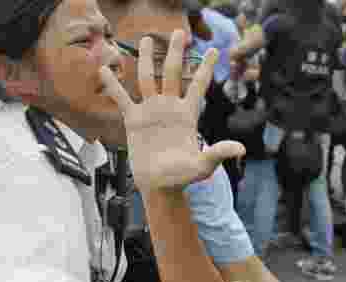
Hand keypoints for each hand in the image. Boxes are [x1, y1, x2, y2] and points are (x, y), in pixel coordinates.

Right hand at [100, 31, 244, 192]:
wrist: (160, 185)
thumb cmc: (183, 176)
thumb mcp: (203, 165)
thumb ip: (219, 153)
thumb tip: (241, 149)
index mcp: (188, 115)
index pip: (198, 85)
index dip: (205, 68)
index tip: (214, 49)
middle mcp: (170, 108)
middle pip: (172, 73)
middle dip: (175, 53)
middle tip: (179, 32)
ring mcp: (151, 112)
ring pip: (147, 79)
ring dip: (145, 59)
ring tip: (145, 39)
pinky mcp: (134, 120)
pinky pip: (122, 99)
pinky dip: (113, 85)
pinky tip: (104, 70)